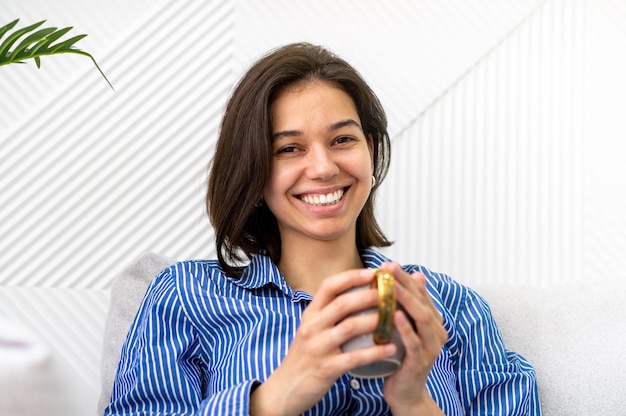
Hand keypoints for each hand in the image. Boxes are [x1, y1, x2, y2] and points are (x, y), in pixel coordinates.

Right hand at [250, 268, 397, 415]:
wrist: (286, 387)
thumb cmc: (303, 356)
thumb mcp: (310, 328)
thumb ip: (327, 312)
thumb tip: (354, 293)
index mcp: (310, 314)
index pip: (329, 286)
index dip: (351, 277)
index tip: (372, 272)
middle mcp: (312, 327)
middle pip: (342, 304)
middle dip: (368, 296)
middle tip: (389, 292)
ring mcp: (318, 347)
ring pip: (349, 327)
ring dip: (374, 320)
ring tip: (394, 316)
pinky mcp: (326, 368)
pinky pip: (354, 357)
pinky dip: (375, 352)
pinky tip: (391, 348)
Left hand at [381, 262, 447, 414]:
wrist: (405, 392)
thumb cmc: (401, 357)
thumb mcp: (405, 328)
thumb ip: (409, 305)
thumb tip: (416, 275)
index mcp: (432, 321)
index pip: (420, 292)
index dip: (405, 277)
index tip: (387, 264)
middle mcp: (436, 331)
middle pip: (422, 301)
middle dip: (405, 283)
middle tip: (388, 268)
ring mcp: (431, 347)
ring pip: (423, 318)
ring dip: (407, 301)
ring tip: (392, 287)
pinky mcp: (421, 361)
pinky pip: (415, 342)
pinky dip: (406, 328)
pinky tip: (394, 316)